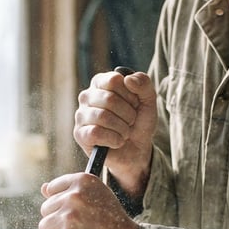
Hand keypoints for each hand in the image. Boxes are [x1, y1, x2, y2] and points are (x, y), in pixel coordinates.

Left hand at [37, 171, 138, 228]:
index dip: (62, 205)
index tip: (76, 214)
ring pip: (44, 226)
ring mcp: (68, 216)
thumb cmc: (113, 224)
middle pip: (46, 208)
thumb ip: (70, 192)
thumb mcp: (97, 198)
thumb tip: (43, 188)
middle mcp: (74, 195)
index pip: (53, 189)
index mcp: (83, 181)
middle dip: (59, 221)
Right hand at [73, 68, 156, 197]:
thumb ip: (143, 83)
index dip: (130, 95)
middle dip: (128, 114)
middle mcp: (87, 96)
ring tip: (125, 132)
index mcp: (101, 82)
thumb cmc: (138, 122)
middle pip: (109, 99)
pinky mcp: (80, 134)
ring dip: (122, 128)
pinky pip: (95, 133)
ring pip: (102, 116)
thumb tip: (128, 79)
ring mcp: (81, 115)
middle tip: (131, 121)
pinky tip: (117, 142)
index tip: (135, 104)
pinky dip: (114, 139)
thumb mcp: (148, 100)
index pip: (114, 80)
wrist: (136, 149)